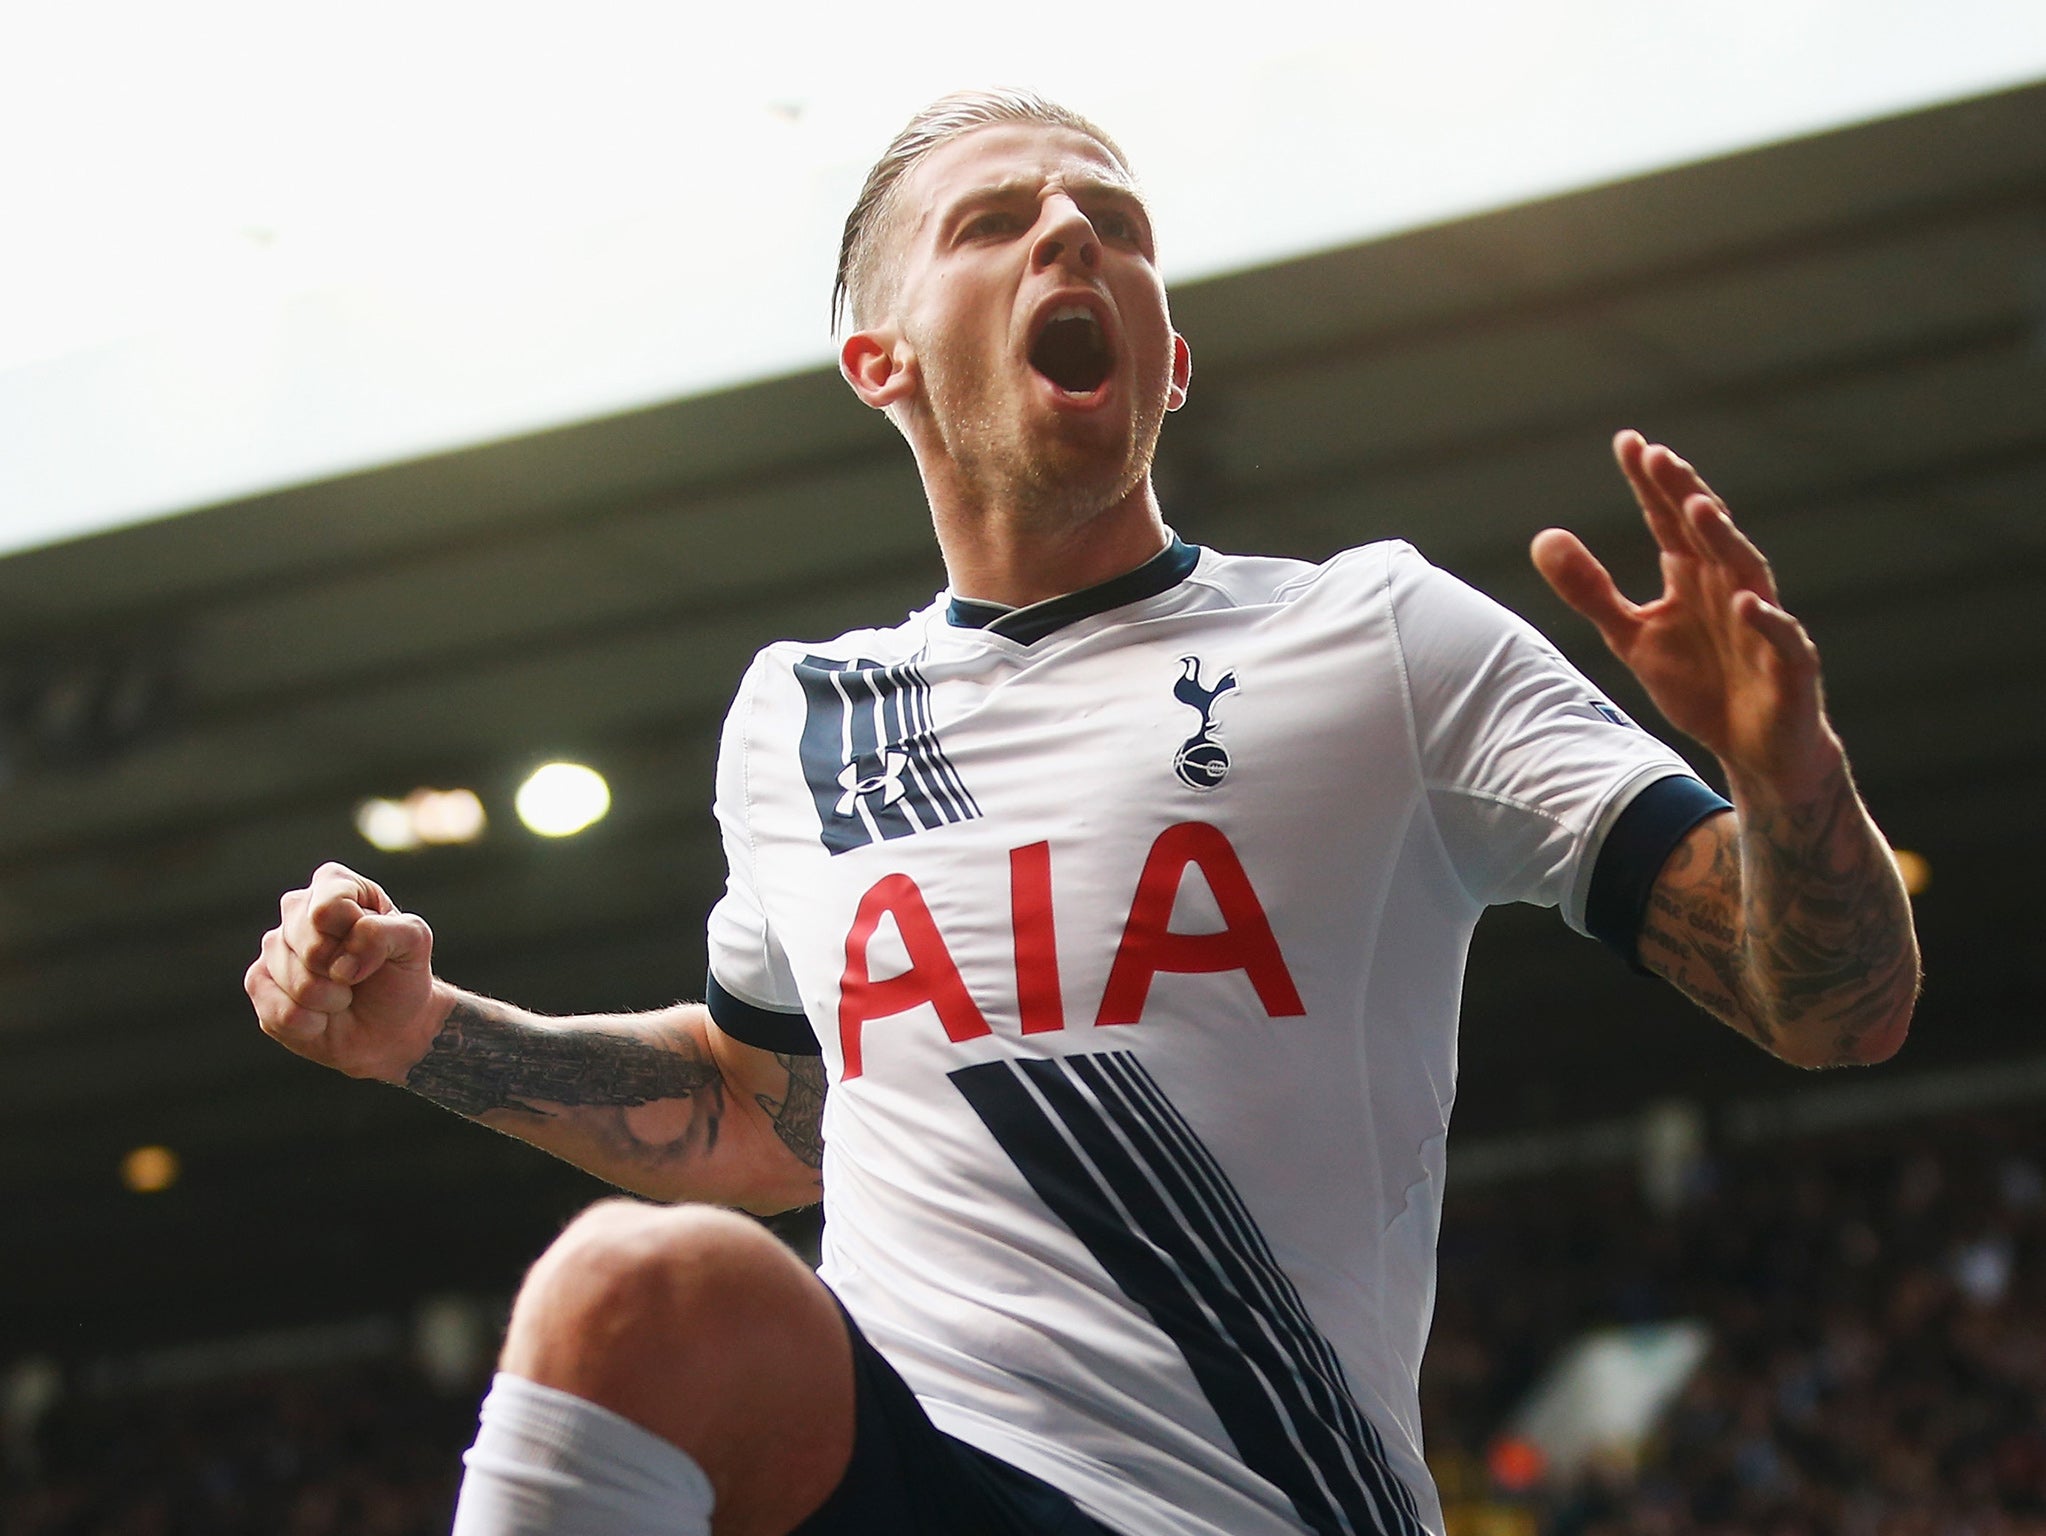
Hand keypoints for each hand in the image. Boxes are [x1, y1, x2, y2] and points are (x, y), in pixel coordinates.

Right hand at [246, 862, 443, 1081]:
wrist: (391, 1024)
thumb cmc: (401, 974)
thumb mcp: (413, 942)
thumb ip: (385, 934)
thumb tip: (342, 962)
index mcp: (335, 885)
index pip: (328, 908)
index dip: (355, 939)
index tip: (375, 950)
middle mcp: (297, 909)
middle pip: (308, 945)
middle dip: (343, 973)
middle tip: (358, 976)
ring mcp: (273, 947)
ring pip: (294, 982)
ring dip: (330, 1000)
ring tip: (343, 996)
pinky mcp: (259, 985)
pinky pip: (279, 1013)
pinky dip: (311, 1024)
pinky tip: (322, 1017)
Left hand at [1531, 430, 1839, 801]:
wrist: (1754, 750)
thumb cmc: (1699, 685)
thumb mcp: (1631, 636)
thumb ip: (1590, 590)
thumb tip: (1543, 537)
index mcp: (1693, 575)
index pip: (1668, 519)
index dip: (1650, 483)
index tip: (1628, 442)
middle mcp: (1730, 586)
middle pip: (1706, 532)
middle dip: (1683, 494)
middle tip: (1657, 456)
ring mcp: (1764, 623)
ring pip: (1747, 571)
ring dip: (1724, 540)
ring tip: (1698, 508)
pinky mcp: (1790, 665)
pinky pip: (1781, 638)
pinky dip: (1765, 619)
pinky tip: (1744, 600)